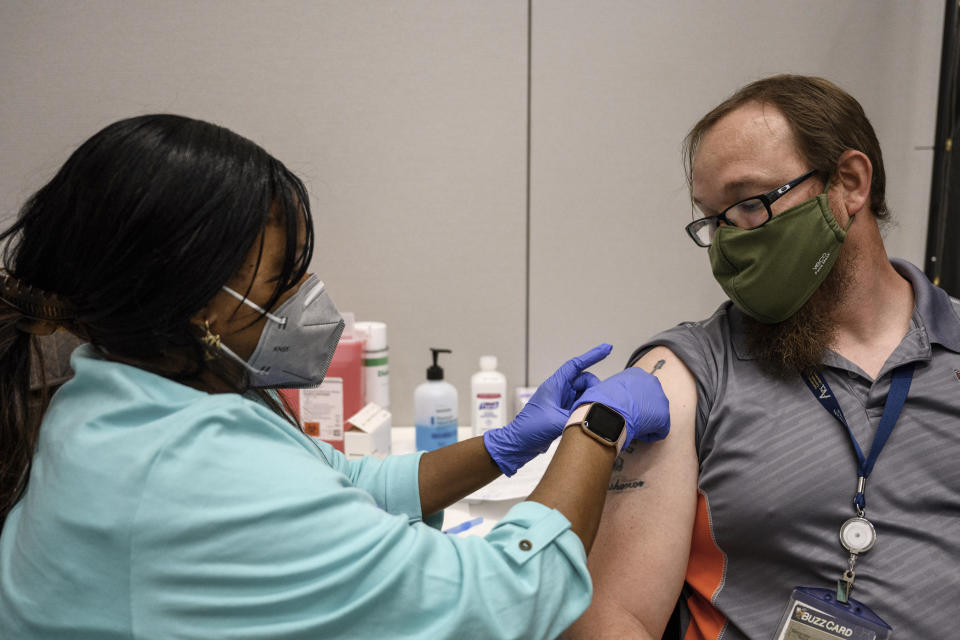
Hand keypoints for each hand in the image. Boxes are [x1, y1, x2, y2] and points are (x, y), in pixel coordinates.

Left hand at [483, 343, 611, 475]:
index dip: (593, 356)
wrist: (519, 444)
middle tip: (598, 403)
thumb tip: (596, 412)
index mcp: (554, 386)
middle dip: (594, 388)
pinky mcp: (562, 411)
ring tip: (590, 413)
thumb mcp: (556, 421)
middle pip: (584, 380)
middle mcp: (558, 390)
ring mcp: (561, 401)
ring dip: (590, 400)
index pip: (576, 365)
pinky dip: (586, 408)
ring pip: (583, 393)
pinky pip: (580, 404)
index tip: (607, 349)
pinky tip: (588, 418)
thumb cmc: (530, 429)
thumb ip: (577, 415)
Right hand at [574, 368, 669, 445]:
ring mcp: (660, 398)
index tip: (625, 409)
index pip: (640, 389)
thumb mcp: (602, 387)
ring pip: (656, 415)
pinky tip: (636, 434)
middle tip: (629, 419)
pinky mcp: (664, 416)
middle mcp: (651, 381)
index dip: (632, 402)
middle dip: (642, 411)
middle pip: (651, 400)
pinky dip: (649, 435)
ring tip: (631, 426)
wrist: (605, 412)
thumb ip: (612, 391)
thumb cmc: (599, 402)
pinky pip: (659, 430)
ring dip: (646, 422)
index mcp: (636, 373)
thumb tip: (605, 398)